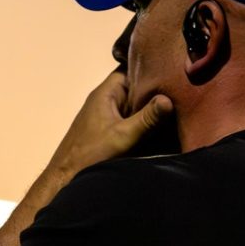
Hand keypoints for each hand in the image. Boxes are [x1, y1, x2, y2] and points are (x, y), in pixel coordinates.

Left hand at [47, 71, 173, 177]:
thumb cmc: (89, 155)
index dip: (148, 68)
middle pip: (133, 87)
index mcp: (105, 93)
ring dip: (149, 106)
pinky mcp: (109, 129)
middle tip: (178, 89)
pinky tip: (160, 124)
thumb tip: (169, 100)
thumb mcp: (123, 135)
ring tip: (175, 104)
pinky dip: (142, 119)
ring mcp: (106, 115)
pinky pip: (130, 117)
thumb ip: (147, 118)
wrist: (66, 177)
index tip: (170, 70)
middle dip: (153, 89)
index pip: (129, 69)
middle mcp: (105, 100)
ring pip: (133, 103)